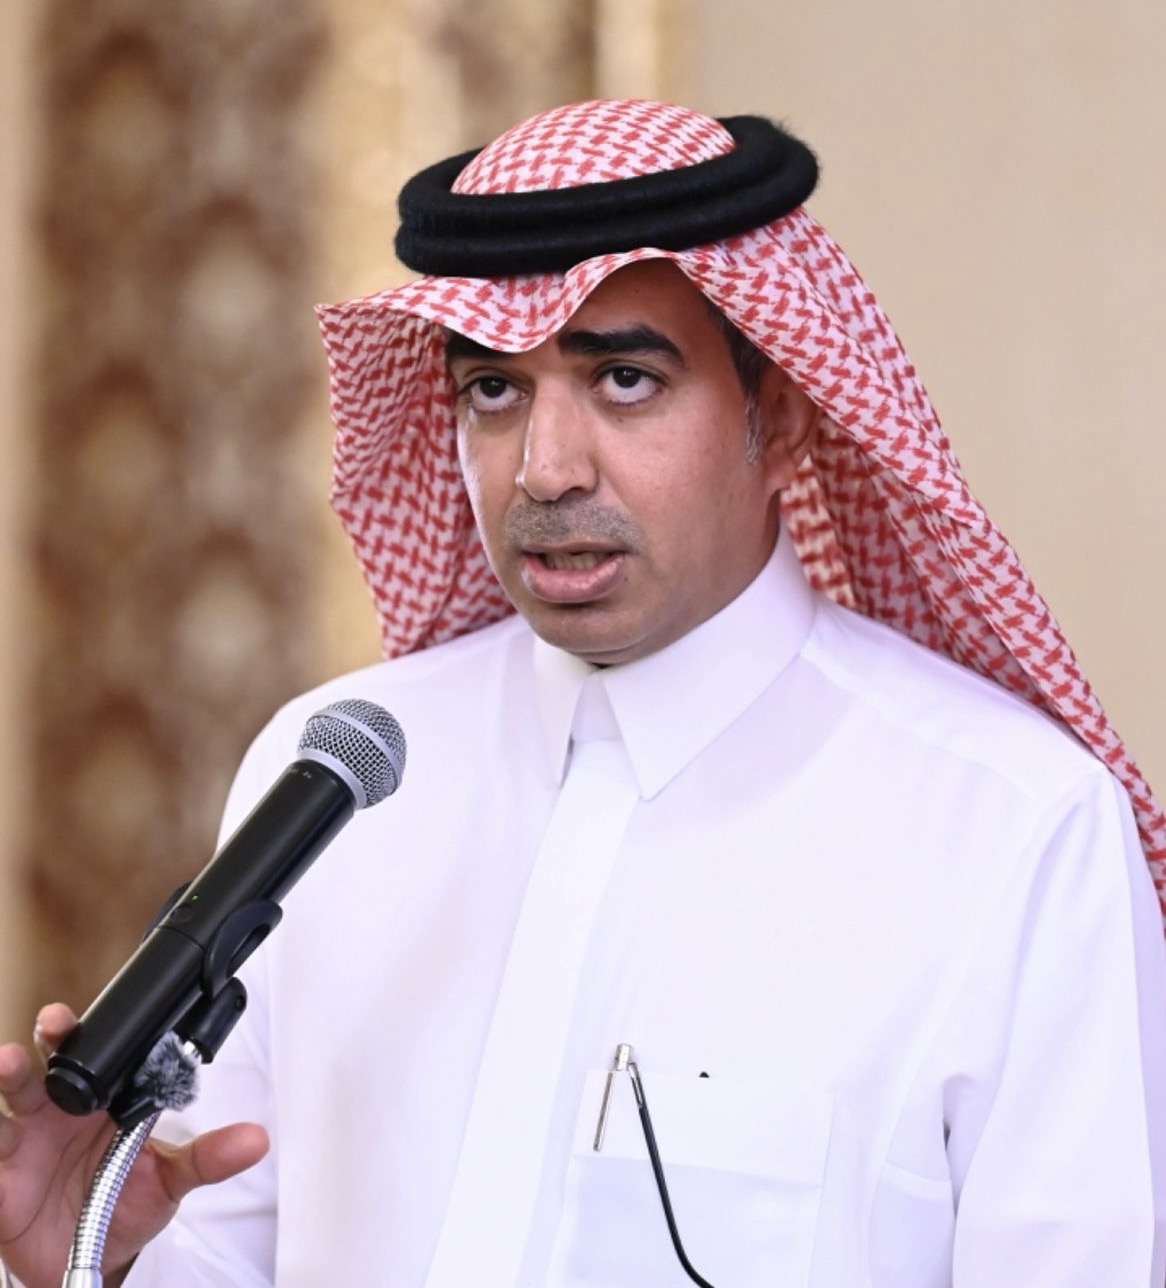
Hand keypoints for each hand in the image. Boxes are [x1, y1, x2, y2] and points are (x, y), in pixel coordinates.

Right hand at [0, 1004, 267, 1287]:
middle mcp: (60, 1110)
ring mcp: (26, 1141)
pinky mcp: (2, 1179)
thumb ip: (208, 1156)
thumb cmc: (127, 1203)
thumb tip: (255, 1139)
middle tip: (54, 1024)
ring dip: (8, 1077)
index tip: (93, 1015)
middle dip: (47, 1038)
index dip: (90, 1029)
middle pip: (48, 1063)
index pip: (98, 1051)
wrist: (92, 1256)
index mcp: (103, 1099)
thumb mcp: (171, 1178)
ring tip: (7, 1062)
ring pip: (9, 1102)